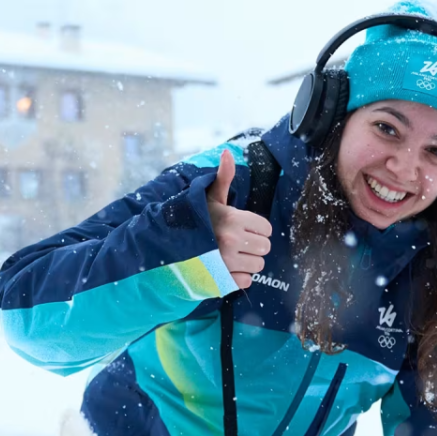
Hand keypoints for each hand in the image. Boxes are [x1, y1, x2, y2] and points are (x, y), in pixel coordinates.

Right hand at [206, 148, 272, 290]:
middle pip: (264, 248)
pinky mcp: (222, 280)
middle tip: (238, 243)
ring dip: (248, 262)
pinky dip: (239, 277)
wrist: (169, 246)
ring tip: (232, 255)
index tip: (243, 228)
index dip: (257, 229)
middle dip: (254, 246)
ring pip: (258, 266)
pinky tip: (227, 268)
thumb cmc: (196, 220)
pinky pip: (246, 281)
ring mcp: (226, 262)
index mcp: (233, 219)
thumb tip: (227, 153)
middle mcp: (231, 240)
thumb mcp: (210, 198)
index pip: (266, 229)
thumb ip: (223, 178)